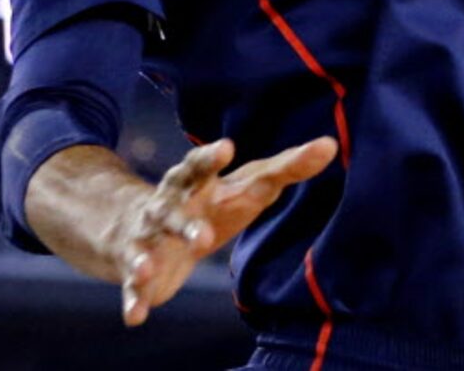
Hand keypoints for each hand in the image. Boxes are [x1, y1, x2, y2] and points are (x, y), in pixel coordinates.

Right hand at [114, 136, 335, 325]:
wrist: (140, 227)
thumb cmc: (210, 201)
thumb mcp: (246, 185)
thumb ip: (286, 167)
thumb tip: (330, 146)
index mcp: (194, 182)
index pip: (200, 164)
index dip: (212, 156)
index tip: (227, 147)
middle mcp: (166, 206)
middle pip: (170, 206)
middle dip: (183, 220)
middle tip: (202, 236)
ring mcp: (148, 239)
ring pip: (146, 246)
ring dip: (146, 257)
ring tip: (148, 268)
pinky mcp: (138, 274)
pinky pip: (132, 287)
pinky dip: (133, 300)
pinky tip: (135, 316)